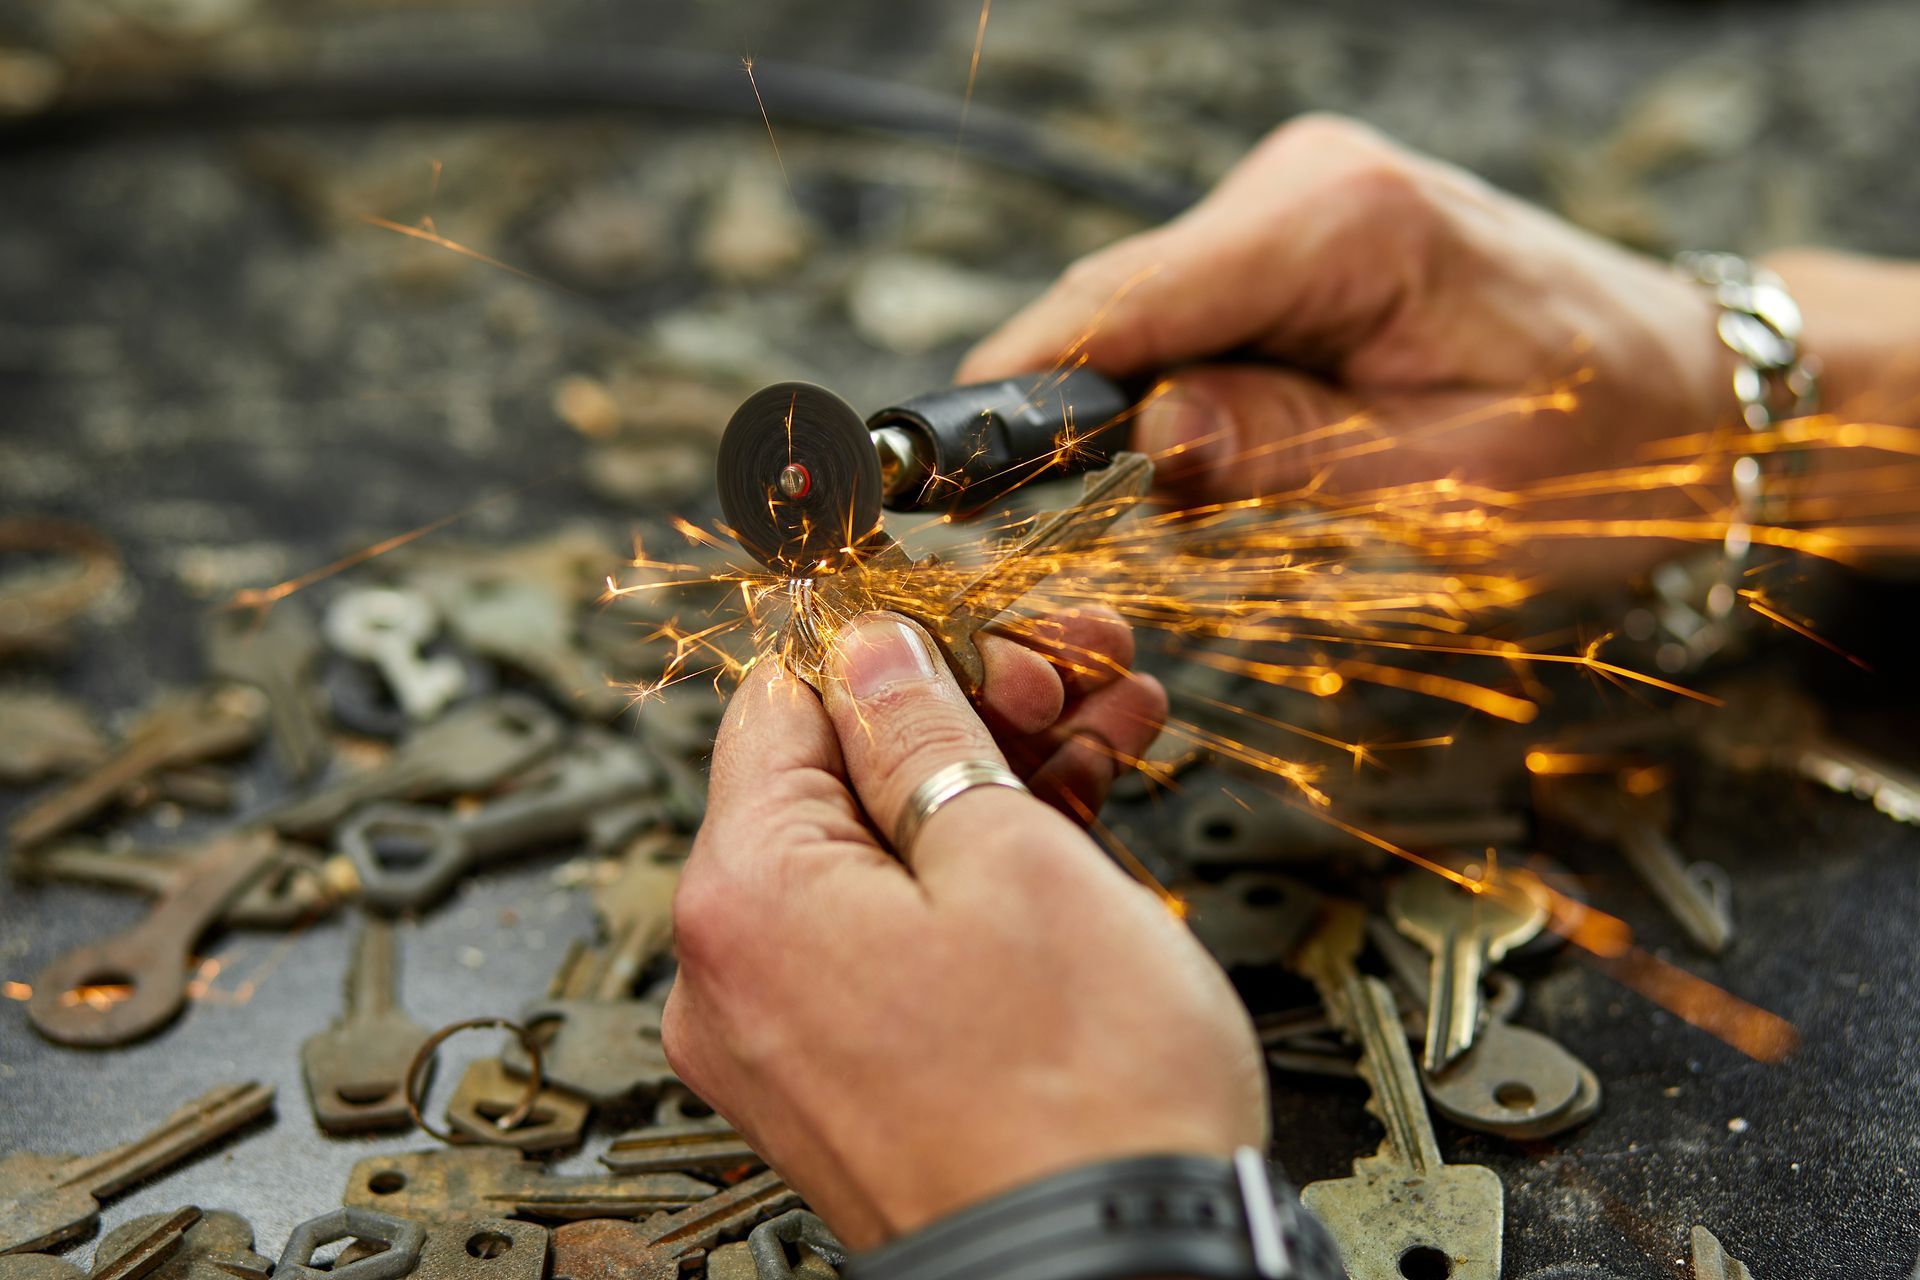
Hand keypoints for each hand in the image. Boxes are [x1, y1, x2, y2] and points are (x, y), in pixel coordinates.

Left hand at [662, 612, 1264, 1249]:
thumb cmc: (1084, 1103)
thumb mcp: (1014, 859)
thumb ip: (924, 736)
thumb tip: (872, 652)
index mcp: (745, 897)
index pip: (783, 703)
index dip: (899, 649)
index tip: (993, 634)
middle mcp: (736, 974)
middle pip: (842, 780)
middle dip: (973, 712)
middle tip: (1083, 676)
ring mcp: (788, 1039)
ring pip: (884, 857)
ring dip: (994, 785)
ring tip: (1112, 736)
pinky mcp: (848, 1083)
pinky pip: (897, 941)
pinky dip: (976, 882)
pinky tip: (1076, 825)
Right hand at [961, 115, 1737, 576]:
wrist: (1694, 392)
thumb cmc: (1603, 445)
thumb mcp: (1446, 486)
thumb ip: (1285, 453)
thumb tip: (1143, 439)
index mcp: (1344, 225)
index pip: (1127, 299)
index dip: (1018, 385)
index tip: (939, 465)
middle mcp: (1307, 186)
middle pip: (1118, 305)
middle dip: (1070, 419)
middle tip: (1028, 529)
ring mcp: (1298, 206)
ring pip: (1145, 320)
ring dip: (1132, 421)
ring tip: (1182, 512)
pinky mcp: (1298, 246)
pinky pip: (1193, 325)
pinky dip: (1179, 403)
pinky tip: (1218, 465)